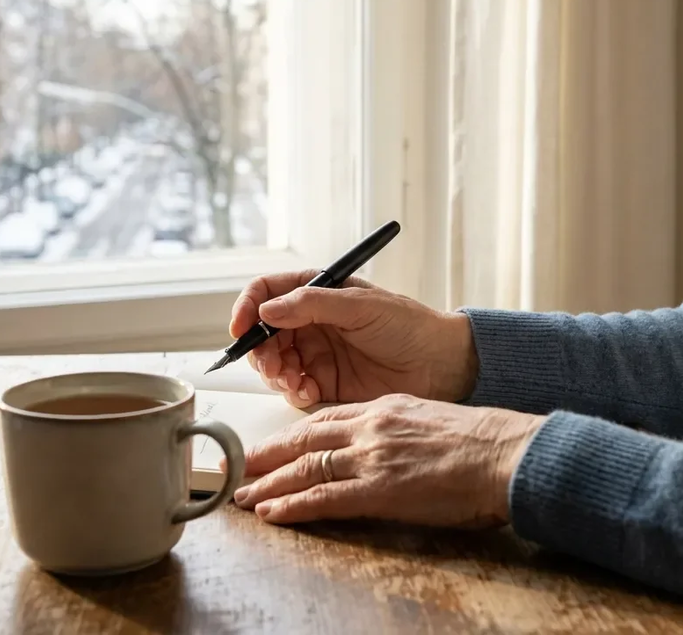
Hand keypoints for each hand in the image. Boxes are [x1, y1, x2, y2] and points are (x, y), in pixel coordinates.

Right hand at [230, 271, 478, 407]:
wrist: (441, 365)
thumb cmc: (409, 326)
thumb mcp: (361, 306)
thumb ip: (312, 304)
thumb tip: (267, 308)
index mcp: (317, 292)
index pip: (267, 292)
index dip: (247, 307)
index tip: (241, 327)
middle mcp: (311, 322)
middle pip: (263, 332)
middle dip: (260, 350)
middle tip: (273, 364)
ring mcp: (316, 353)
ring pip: (274, 363)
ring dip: (275, 373)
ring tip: (294, 379)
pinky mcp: (325, 382)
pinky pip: (293, 388)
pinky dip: (292, 391)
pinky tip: (307, 390)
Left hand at [231, 395, 544, 527]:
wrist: (504, 454)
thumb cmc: (482, 442)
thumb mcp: (432, 420)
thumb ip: (401, 429)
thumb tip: (389, 446)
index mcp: (385, 407)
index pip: (326, 419)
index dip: (294, 434)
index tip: (275, 445)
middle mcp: (371, 427)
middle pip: (305, 439)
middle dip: (268, 455)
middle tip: (241, 467)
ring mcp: (371, 457)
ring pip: (306, 468)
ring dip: (270, 483)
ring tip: (244, 495)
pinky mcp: (377, 490)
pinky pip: (323, 498)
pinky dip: (292, 505)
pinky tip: (272, 512)